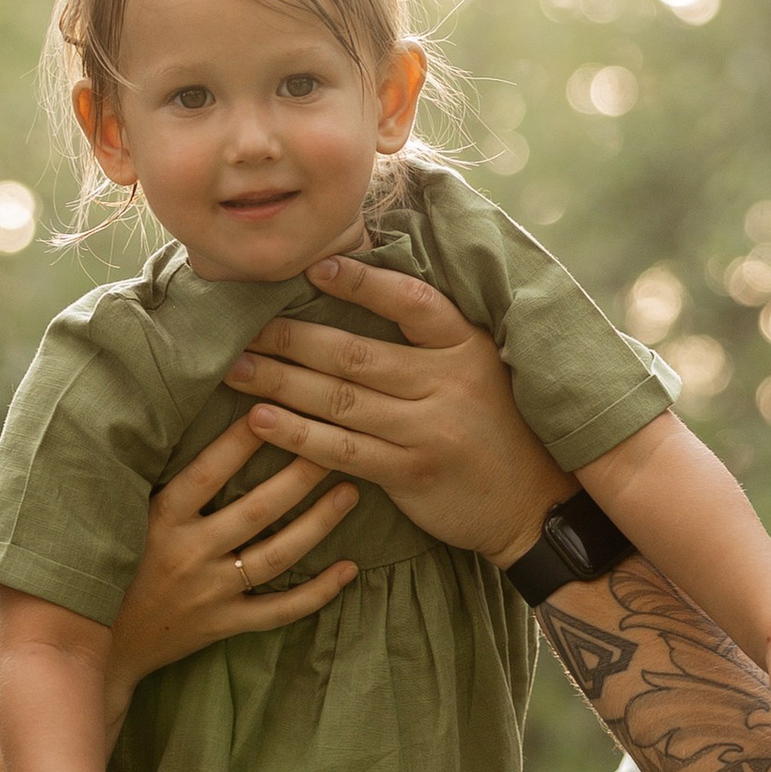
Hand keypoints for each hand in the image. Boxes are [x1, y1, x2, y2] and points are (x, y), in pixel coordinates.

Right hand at [108, 416, 360, 706]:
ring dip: (318, 523)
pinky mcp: (221, 625)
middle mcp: (187, 553)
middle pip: (257, 509)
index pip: (209, 472)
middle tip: (335, 445)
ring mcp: (209, 592)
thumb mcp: (113, 517)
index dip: (244, 440)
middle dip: (300, 475)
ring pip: (276, 555)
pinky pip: (279, 611)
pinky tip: (349, 569)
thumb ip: (141, 478)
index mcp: (159, 520)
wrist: (90, 648)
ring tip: (350, 492)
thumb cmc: (100, 568)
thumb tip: (156, 418)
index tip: (277, 408)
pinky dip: (317, 593)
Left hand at [224, 257, 570, 563]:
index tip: (314, 267)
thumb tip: (362, 292)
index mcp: (467, 345)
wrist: (536, 504)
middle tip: (241, 324)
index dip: (362, 283)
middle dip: (292, 337)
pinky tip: (260, 421)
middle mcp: (448, 383)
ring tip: (235, 368)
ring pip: (341, 400)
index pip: (411, 302)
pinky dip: (297, 435)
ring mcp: (429, 430)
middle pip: (355, 354)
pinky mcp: (412, 473)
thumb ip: (433, 338)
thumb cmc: (499, 426)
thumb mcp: (482, 367)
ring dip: (281, 383)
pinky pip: (343, 451)